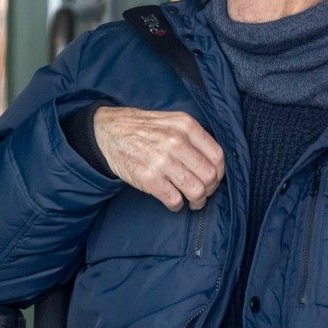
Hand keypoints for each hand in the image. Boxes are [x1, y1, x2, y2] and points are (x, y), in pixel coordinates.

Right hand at [93, 107, 224, 211]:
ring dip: (197, 201)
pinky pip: (174, 200)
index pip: (217, 156)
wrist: (107, 132)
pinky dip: (177, 205)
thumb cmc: (144, 129)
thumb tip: (215, 163)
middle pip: (209, 175)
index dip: (220, 173)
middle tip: (203, 193)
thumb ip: (194, 137)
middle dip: (210, 190)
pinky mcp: (148, 178)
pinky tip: (174, 201)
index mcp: (186, 126)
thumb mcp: (172, 122)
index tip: (214, 179)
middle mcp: (176, 141)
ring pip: (196, 190)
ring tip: (192, 202)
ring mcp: (162, 160)